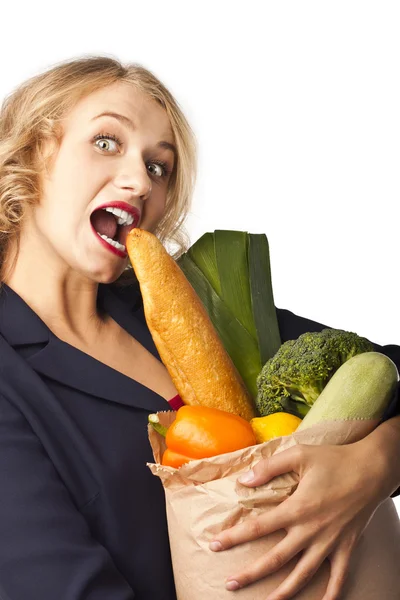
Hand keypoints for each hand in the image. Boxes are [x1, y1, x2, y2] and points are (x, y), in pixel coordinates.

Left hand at [209, 440, 386, 599]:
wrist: (372, 468)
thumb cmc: (334, 459)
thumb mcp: (299, 454)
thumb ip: (269, 467)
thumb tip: (243, 480)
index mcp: (297, 508)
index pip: (258, 527)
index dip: (234, 536)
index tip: (215, 544)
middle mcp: (311, 530)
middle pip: (276, 559)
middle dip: (251, 574)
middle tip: (230, 584)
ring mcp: (330, 542)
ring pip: (303, 575)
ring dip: (284, 593)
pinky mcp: (347, 546)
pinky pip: (339, 577)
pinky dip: (331, 594)